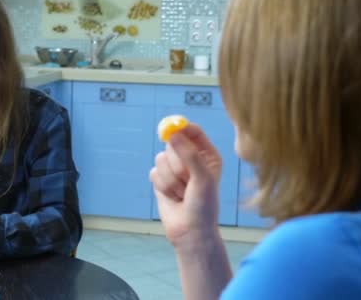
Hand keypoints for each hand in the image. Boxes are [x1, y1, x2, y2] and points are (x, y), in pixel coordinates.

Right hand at [149, 123, 221, 249]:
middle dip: (177, 164)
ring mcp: (174, 168)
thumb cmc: (204, 205)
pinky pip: (154, 173)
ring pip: (161, 159)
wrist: (191, 231)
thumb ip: (189, 155)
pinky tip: (173, 197)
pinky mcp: (161, 179)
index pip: (193, 131)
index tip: (174, 130)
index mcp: (207, 154)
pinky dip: (162, 186)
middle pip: (173, 143)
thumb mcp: (203, 178)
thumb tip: (173, 135)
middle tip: (187, 180)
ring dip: (171, 179)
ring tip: (182, 193)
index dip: (182, 128)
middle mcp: (190, 158)